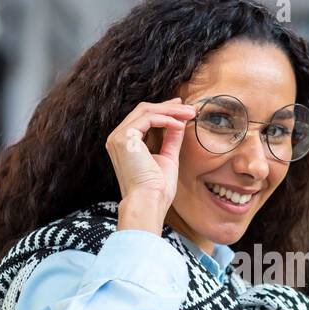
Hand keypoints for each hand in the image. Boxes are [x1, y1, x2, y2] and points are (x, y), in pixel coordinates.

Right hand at [105, 98, 196, 220]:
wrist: (148, 202)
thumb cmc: (157, 189)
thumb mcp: (167, 158)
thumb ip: (171, 139)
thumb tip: (180, 123)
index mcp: (125, 144)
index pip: (143, 118)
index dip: (164, 110)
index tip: (182, 109)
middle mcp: (118, 138)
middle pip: (144, 110)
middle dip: (169, 107)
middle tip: (190, 108)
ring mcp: (118, 137)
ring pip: (146, 111)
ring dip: (171, 111)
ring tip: (190, 114)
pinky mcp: (124, 137)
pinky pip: (148, 118)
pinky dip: (166, 119)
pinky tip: (180, 125)